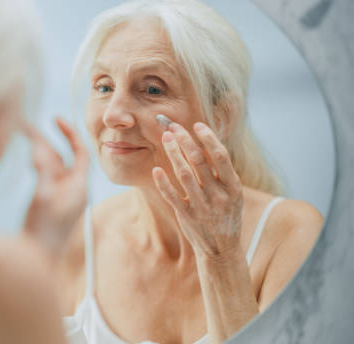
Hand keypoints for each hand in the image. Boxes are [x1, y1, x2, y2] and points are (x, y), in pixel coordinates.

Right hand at [23, 117, 88, 255]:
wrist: (38, 257)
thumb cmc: (42, 229)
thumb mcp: (42, 195)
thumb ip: (43, 169)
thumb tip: (39, 146)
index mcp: (78, 187)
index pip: (80, 152)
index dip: (69, 133)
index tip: (56, 118)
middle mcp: (73, 189)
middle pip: (62, 157)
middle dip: (46, 140)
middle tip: (26, 126)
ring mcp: (61, 196)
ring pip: (52, 167)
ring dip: (40, 151)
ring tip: (24, 135)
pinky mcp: (51, 203)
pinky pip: (46, 177)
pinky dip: (38, 164)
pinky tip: (28, 158)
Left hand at [152, 121, 243, 257]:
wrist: (221, 250)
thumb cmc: (225, 216)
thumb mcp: (232, 195)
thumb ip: (221, 174)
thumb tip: (205, 143)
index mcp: (233, 187)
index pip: (221, 156)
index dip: (208, 138)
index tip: (196, 124)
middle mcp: (219, 195)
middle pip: (199, 160)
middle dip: (184, 139)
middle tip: (172, 126)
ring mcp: (202, 206)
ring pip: (184, 174)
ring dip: (173, 153)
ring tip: (165, 138)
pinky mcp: (187, 216)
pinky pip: (172, 195)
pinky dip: (163, 182)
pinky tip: (156, 169)